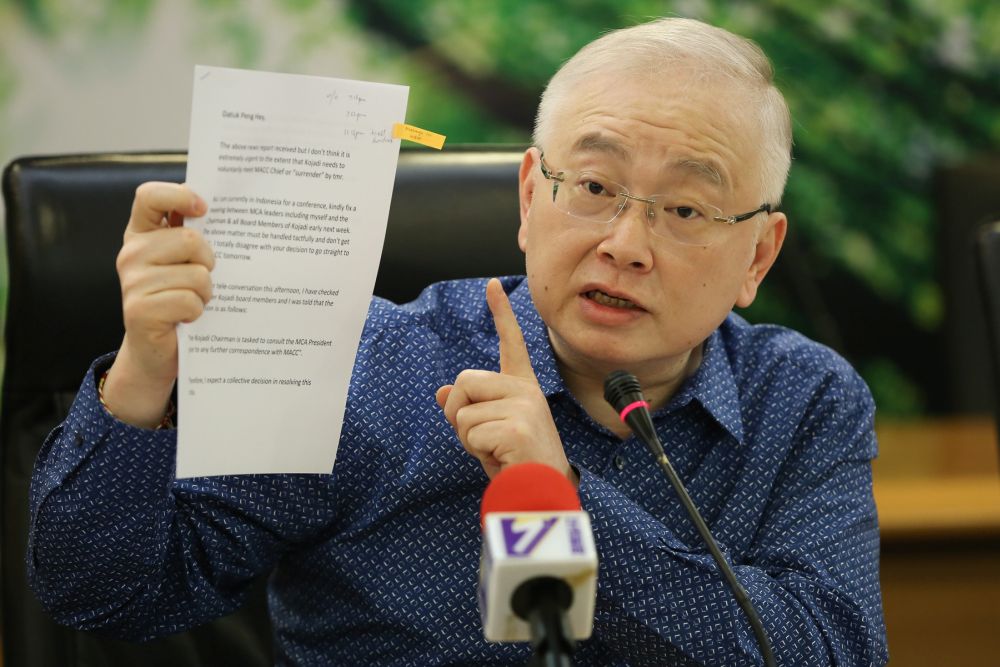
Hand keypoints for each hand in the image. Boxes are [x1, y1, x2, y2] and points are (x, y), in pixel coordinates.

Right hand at [103, 182, 212, 426]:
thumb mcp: (184, 266)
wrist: (157, 353)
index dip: (178, 195)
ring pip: (196, 274)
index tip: (203, 208)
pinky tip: (187, 319)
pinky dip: (198, 312)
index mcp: (141, 235)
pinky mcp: (139, 310)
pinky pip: (190, 301)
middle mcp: (131, 254)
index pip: (149, 196)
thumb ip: (194, 239)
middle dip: (208, 261)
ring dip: (206, 292)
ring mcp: (132, 282)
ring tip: (194, 302)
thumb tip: (231, 210)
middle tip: (202, 280)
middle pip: (189, 239)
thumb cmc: (179, 303)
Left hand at [435, 279, 574, 482]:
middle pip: (464, 382)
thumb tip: (443, 393)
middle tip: (483, 438)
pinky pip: (469, 432)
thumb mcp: (487, 431)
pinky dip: (475, 452)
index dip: (501, 313)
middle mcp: (526, 391)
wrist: (541, 494)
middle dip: (459, 413)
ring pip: (461, 412)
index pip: (511, 344)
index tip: (492, 285)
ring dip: (468, 439)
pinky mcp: (517, 427)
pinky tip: (500, 459)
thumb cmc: (514, 463)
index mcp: (522, 388)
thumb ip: (469, 409)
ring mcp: (524, 407)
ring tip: (496, 451)